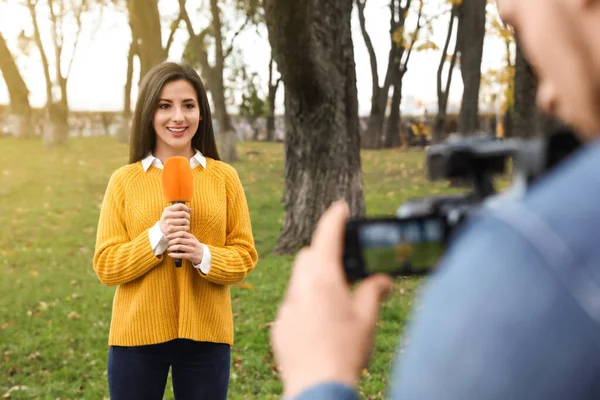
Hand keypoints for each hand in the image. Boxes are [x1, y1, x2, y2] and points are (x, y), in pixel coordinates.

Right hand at [159, 203, 190, 235]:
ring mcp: (168, 222)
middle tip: (187, 218)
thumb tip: (190, 209)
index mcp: (167, 210)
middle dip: (188, 216)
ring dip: (188, 222)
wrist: (161, 231)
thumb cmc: (168, 220)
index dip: (186, 208)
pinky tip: (184, 228)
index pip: (180, 205)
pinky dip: (187, 228)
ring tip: (186, 223)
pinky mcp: (171, 229)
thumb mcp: (171, 213)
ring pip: (185, 221)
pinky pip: (184, 228)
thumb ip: (180, 210)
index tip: (187, 211)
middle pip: (184, 213)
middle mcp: (167, 215)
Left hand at [167, 231, 203, 264]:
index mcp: (191, 237)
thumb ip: (184, 237)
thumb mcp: (191, 239)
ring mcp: (192, 249)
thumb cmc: (194, 246)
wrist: (203, 255)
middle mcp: (192, 242)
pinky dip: (174, 255)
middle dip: (171, 242)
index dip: (174, 234)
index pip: (182, 233)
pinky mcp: (191, 256)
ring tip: (168, 249)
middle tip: (167, 244)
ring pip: (179, 247)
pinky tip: (170, 254)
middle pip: (179, 240)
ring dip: (172, 248)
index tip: (168, 236)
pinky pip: (181, 255)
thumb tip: (172, 235)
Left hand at [270, 201, 392, 397]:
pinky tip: (320, 321)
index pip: (327, 236)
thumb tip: (382, 279)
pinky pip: (292, 303)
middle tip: (342, 261)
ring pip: (298, 279)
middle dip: (323, 251)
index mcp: (323, 280)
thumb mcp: (367, 319)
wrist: (317, 387)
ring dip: (313, 278)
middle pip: (308, 256)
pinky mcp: (281, 326)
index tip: (340, 207)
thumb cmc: (344, 352)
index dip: (334, 218)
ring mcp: (287, 307)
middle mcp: (300, 288)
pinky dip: (305, 301)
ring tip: (335, 295)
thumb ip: (374, 292)